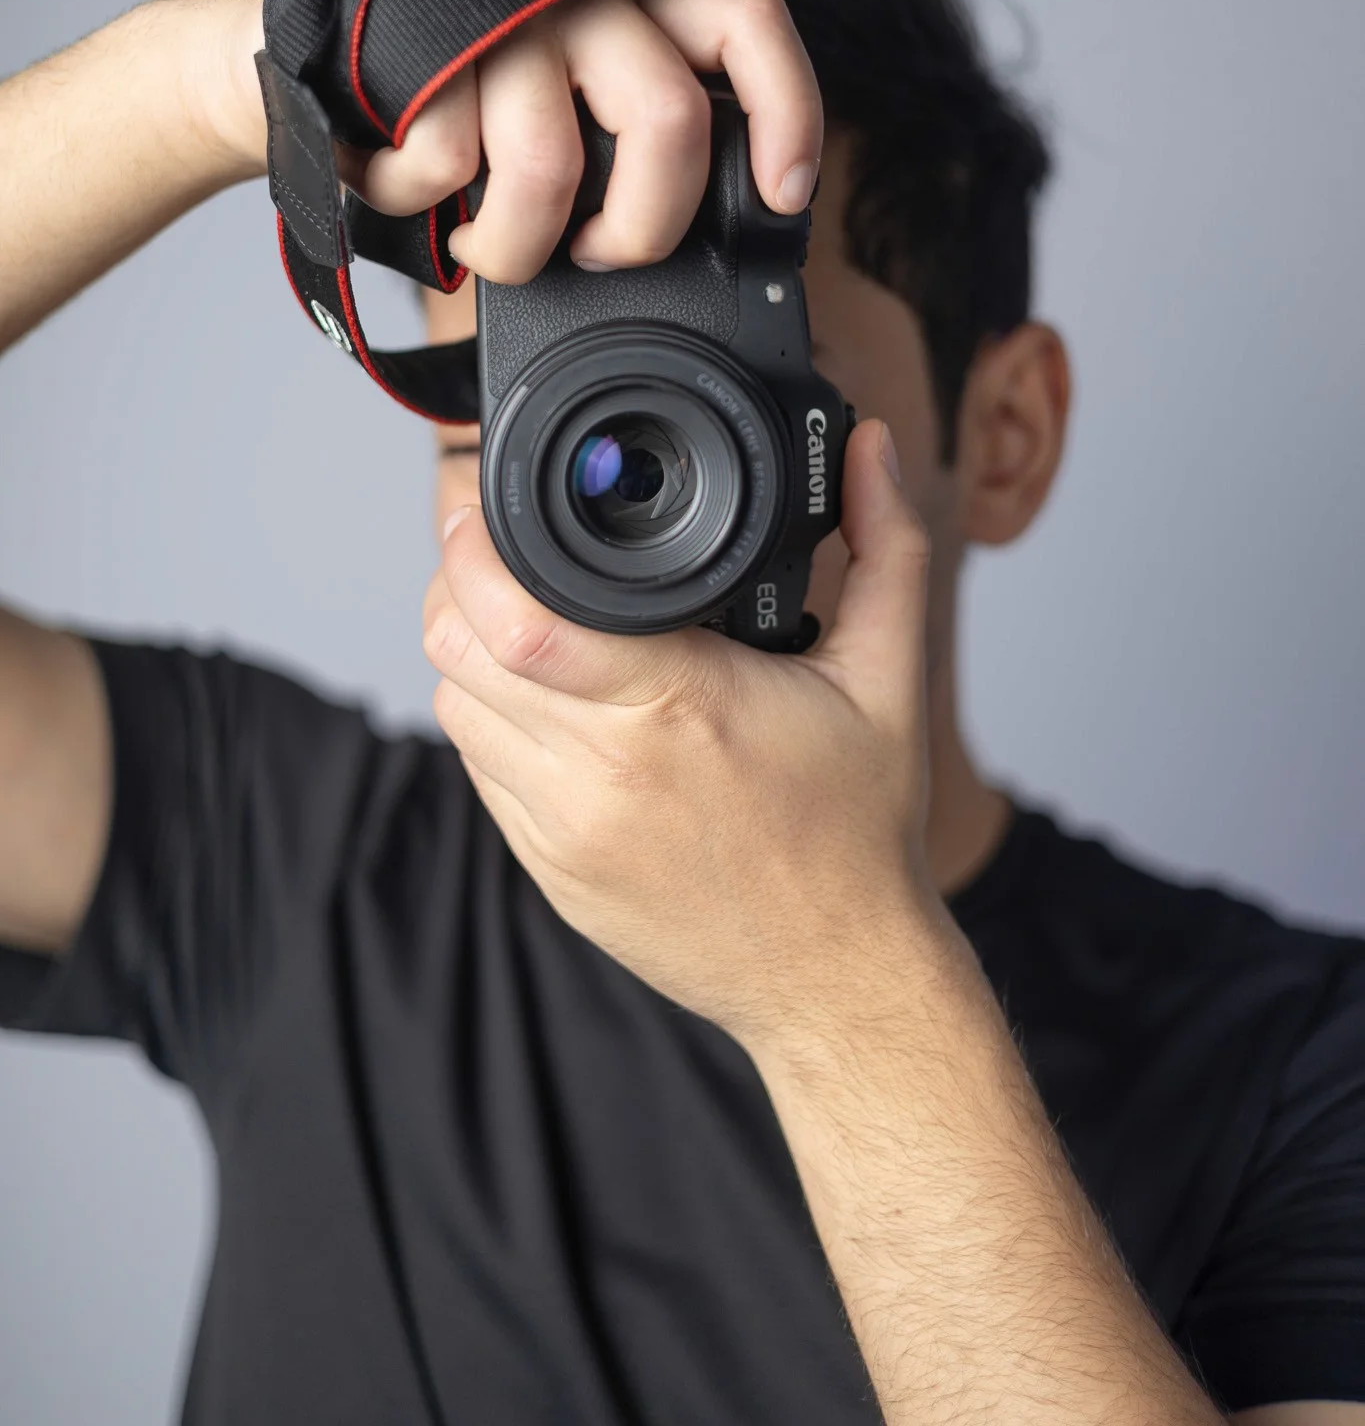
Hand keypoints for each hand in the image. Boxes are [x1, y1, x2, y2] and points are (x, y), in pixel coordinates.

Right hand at [348, 0, 823, 281]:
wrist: (347, 13)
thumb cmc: (488, 73)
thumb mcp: (585, 80)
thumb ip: (639, 126)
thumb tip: (694, 240)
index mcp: (649, 2)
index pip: (751, 27)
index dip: (786, 113)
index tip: (784, 197)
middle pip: (668, 122)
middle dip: (642, 228)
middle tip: (601, 256)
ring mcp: (511, 20)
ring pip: (550, 166)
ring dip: (519, 248)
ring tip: (494, 251)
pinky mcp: (427, 45)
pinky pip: (447, 165)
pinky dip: (423, 209)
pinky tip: (417, 199)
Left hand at [422, 421, 933, 1046]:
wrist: (837, 979)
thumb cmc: (858, 832)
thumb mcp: (889, 676)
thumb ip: (885, 546)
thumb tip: (874, 446)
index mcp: (678, 706)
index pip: (517, 615)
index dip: (475, 549)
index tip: (483, 505)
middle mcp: (603, 770)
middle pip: (459, 648)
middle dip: (460, 582)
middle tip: (498, 548)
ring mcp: (564, 829)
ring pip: (455, 704)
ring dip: (471, 649)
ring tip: (522, 617)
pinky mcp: (546, 869)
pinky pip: (479, 768)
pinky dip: (491, 718)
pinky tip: (544, 698)